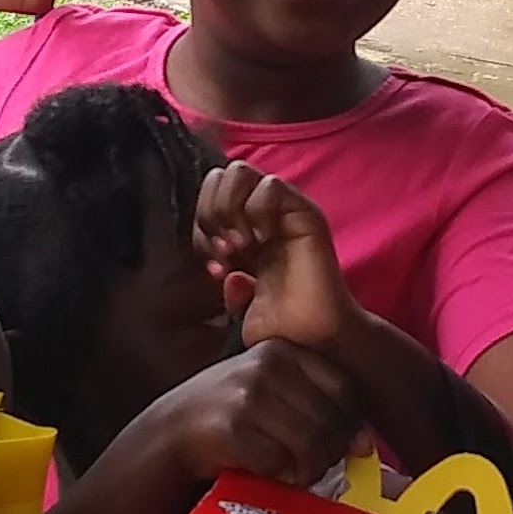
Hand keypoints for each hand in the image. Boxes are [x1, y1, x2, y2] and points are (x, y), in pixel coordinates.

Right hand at [144, 339, 362, 490]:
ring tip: (293, 473)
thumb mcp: (268, 390)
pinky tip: (267, 474)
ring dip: (308, 470)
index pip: (343, 387)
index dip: (348, 423)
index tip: (337, 445)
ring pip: (311, 443)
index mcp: (281, 349)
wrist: (167, 435)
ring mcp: (248, 395)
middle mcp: (266, 365)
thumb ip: (313, 402)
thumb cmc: (228, 417)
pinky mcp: (232, 428)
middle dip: (328, 453)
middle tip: (311, 467)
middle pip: (330, 419)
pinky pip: (279, 462)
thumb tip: (364, 443)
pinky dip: (278, 477)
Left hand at [195, 161, 361, 355]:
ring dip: (229, 208)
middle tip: (226, 252)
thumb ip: (223, 277)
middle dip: (210, 213)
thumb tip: (222, 269)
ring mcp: (284, 210)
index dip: (200, 230)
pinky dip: (257, 210)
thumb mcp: (236, 302)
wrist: (312, 342)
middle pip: (217, 177)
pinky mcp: (305, 213)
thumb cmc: (279, 327)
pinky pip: (271, 185)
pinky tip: (261, 241)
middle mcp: (263, 215)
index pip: (206, 198)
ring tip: (241, 245)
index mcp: (243, 230)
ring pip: (238, 171)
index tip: (215, 268)